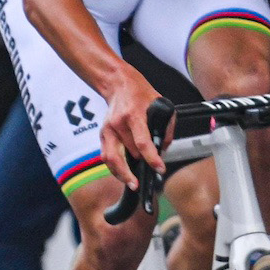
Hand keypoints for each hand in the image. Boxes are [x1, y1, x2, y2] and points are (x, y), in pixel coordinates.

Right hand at [100, 64, 166, 189]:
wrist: (119, 85)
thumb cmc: (141, 95)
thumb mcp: (162, 105)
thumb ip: (166, 127)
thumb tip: (163, 149)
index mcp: (134, 115)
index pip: (142, 143)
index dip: (152, 158)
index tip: (160, 168)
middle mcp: (118, 124)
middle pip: (128, 153)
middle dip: (141, 164)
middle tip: (152, 171)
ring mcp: (108, 130)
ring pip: (112, 159)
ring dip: (123, 174)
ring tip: (133, 184)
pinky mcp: (102, 135)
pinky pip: (106, 157)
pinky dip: (115, 168)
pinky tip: (123, 175)